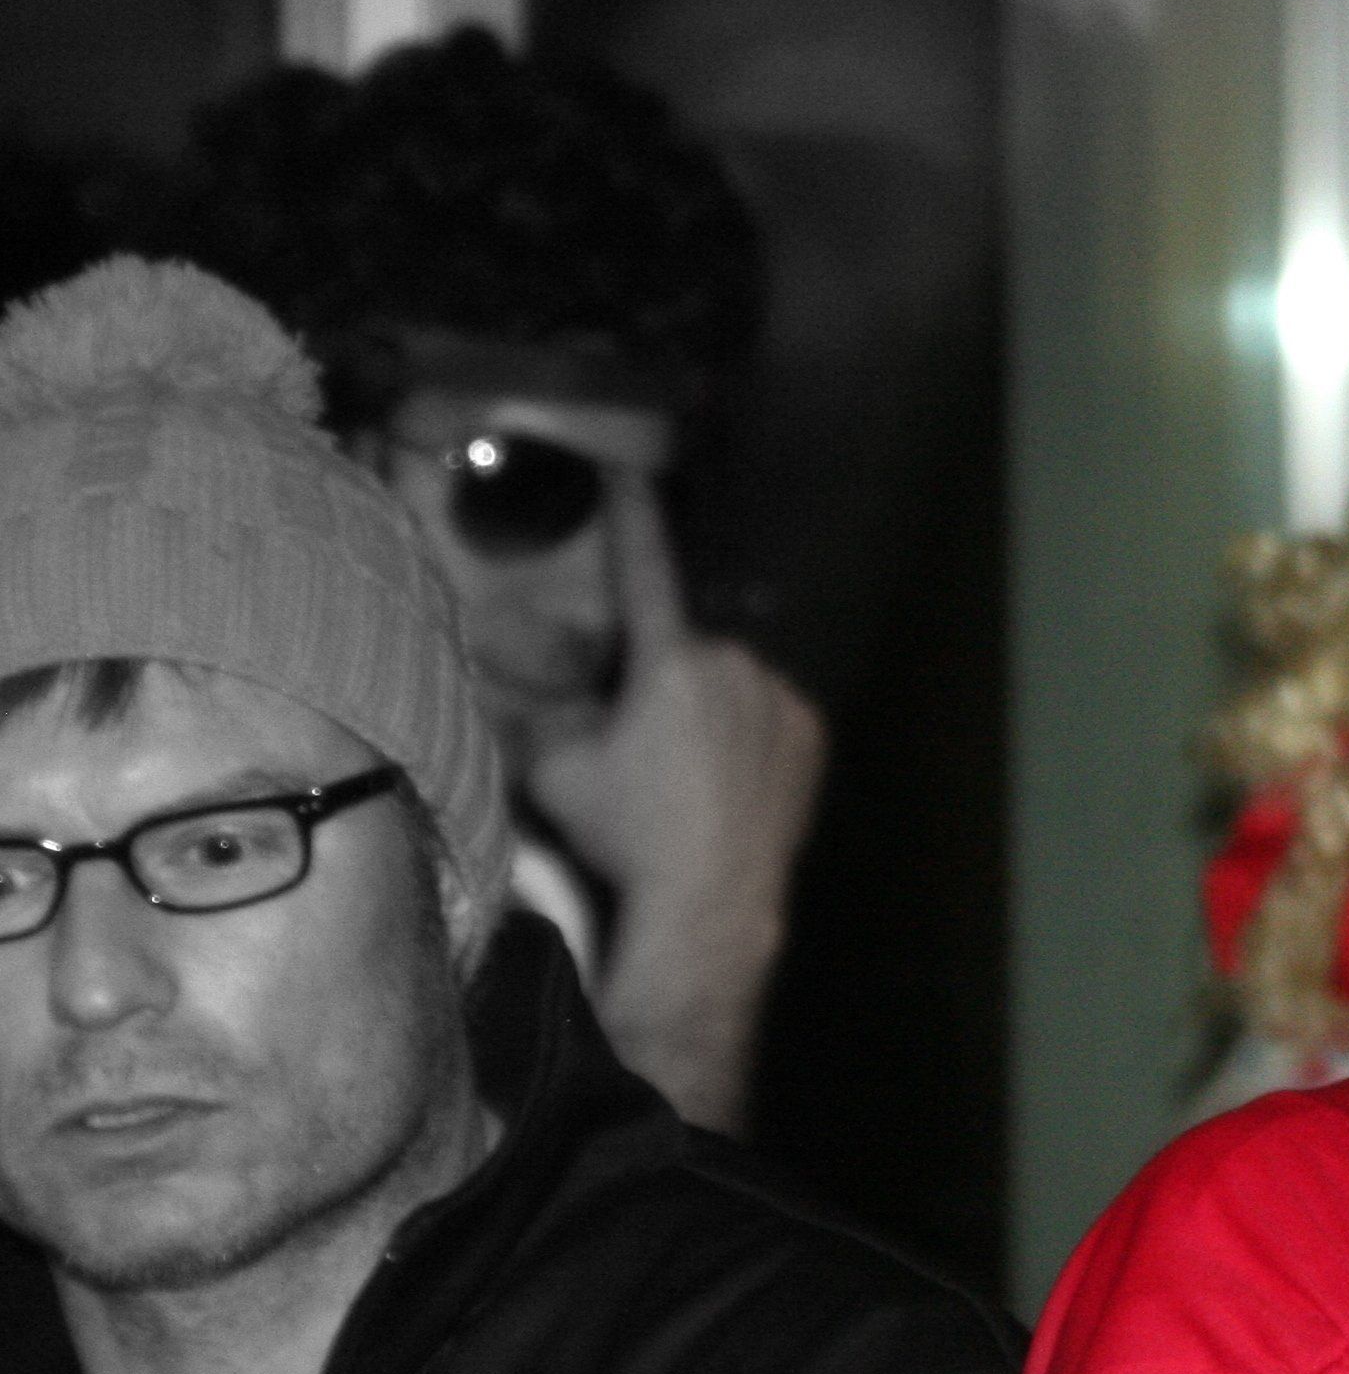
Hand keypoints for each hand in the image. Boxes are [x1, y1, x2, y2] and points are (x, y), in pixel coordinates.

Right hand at [521, 475, 826, 1130]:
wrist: (710, 901)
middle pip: (681, 651)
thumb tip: (513, 675)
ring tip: (684, 777)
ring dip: (704, 708)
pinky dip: (744, 734)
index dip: (630, 518)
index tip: (627, 472)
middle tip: (640, 744)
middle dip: (657, 681)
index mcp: (670, 662)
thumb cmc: (627, 833)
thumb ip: (538, 709)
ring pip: (727, 684)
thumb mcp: (556, 769)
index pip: (644, 569)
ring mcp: (781, 700)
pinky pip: (766, 714)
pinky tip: (723, 782)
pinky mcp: (811, 734)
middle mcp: (734, 666)